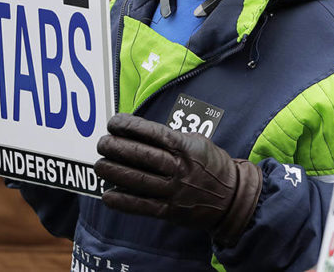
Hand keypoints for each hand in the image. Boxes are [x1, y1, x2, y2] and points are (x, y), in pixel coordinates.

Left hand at [95, 113, 261, 246]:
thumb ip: (172, 138)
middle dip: (116, 148)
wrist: (234, 197)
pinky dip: (123, 201)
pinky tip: (107, 195)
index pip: (152, 133)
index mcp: (185, 147)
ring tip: (99, 165)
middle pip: (141, 155)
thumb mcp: (197, 142)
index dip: (130, 126)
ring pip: (138, 180)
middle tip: (101, 143)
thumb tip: (141, 132)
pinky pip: (143, 206)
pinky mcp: (171, 211)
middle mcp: (178, 167)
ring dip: (114, 172)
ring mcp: (175, 190)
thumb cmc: (212, 165)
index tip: (113, 123)